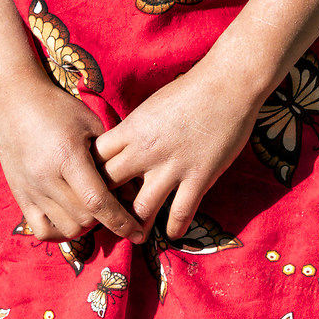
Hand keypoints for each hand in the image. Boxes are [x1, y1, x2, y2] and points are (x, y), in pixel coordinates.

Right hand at [0, 74, 143, 243]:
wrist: (14, 101)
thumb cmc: (58, 108)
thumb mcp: (91, 124)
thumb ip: (111, 158)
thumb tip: (132, 192)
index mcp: (68, 156)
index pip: (98, 202)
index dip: (121, 221)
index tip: (137, 233)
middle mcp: (46, 177)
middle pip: (85, 218)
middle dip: (106, 217)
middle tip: (114, 204)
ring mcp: (30, 189)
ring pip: (67, 228)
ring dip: (86, 225)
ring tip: (92, 209)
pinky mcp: (20, 194)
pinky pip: (42, 230)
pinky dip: (60, 231)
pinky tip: (71, 218)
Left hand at [96, 61, 262, 237]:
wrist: (229, 84)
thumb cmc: (190, 90)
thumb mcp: (150, 106)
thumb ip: (134, 130)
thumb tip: (122, 146)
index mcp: (131, 130)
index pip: (94, 159)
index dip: (89, 175)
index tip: (91, 186)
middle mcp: (145, 151)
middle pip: (110, 186)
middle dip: (105, 204)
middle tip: (107, 217)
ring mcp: (172, 166)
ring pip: (141, 208)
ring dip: (137, 224)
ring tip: (137, 233)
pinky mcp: (199, 177)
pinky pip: (181, 212)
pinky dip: (174, 227)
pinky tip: (172, 234)